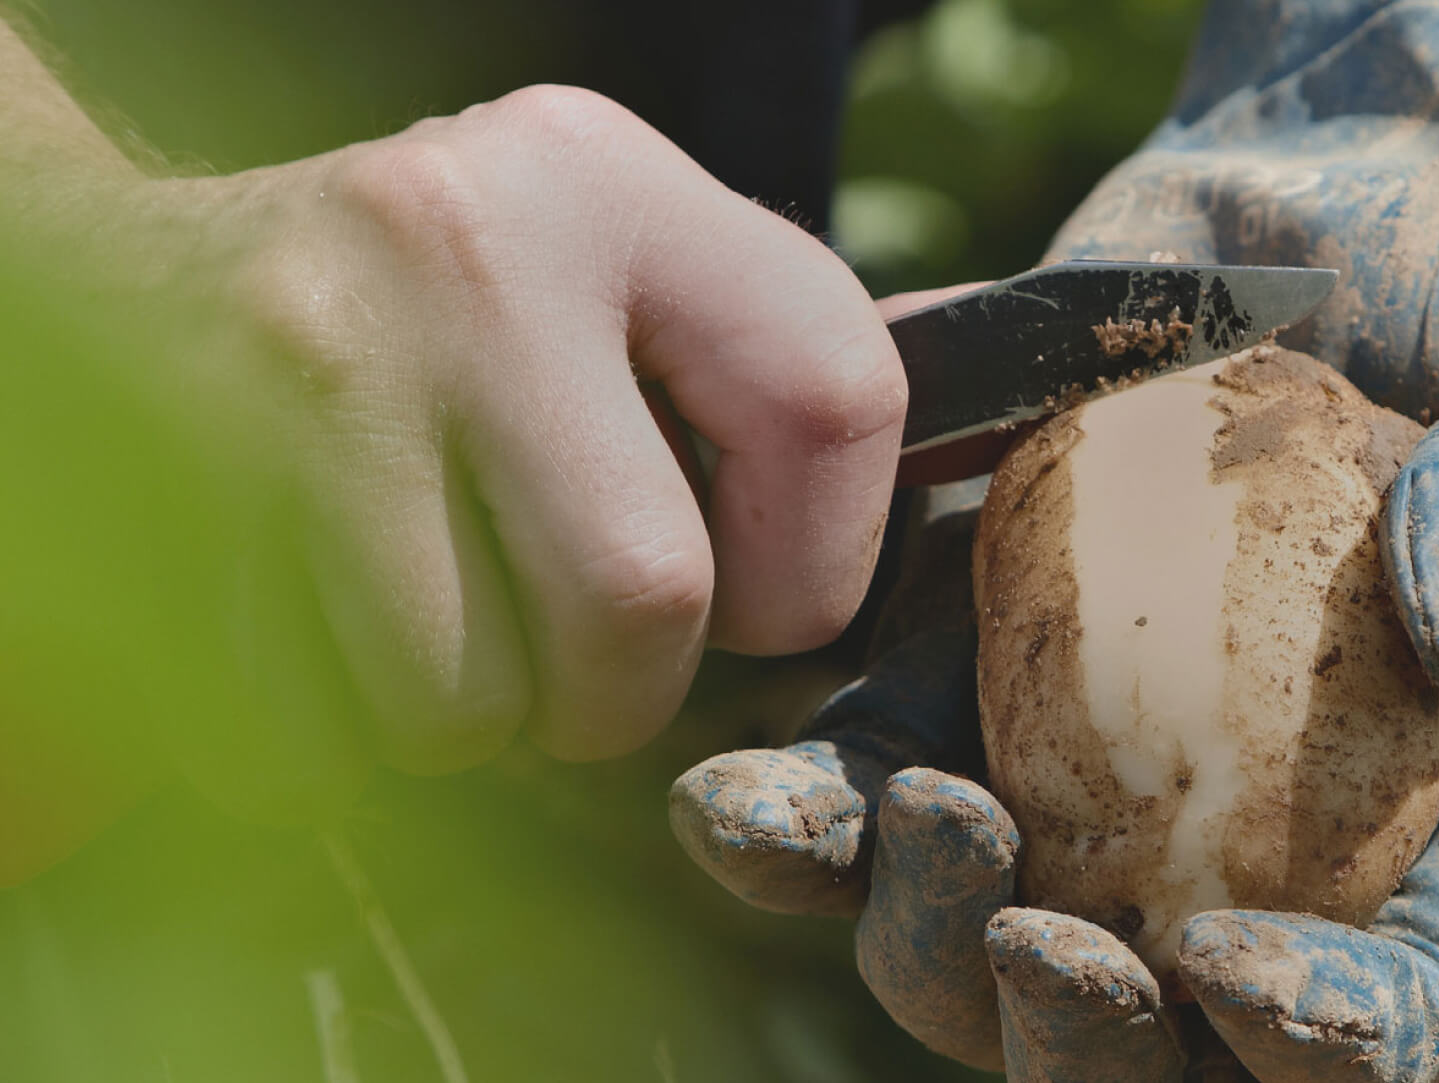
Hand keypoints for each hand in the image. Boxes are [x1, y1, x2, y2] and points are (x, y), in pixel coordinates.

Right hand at [180, 85, 905, 786]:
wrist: (131, 278)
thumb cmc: (435, 311)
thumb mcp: (614, 273)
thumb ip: (772, 367)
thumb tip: (964, 468)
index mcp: (614, 181)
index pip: (836, 403)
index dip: (817, 563)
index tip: (753, 598)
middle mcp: (467, 239)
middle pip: (643, 594)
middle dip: (622, 690)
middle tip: (579, 662)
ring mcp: (317, 353)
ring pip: (470, 692)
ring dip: (473, 721)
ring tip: (443, 629)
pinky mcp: (192, 473)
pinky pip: (318, 727)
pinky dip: (344, 733)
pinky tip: (329, 625)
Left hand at [672, 0, 1438, 1076]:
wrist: (1359, 200)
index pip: (1416, 996)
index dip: (1327, 1039)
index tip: (1227, 965)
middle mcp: (1275, 839)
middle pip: (1177, 1034)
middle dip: (1089, 1038)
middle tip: (1039, 946)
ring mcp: (1113, 772)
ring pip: (997, 953)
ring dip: (931, 940)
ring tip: (914, 818)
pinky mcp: (977, 674)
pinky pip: (872, 793)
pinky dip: (800, 822)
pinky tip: (738, 800)